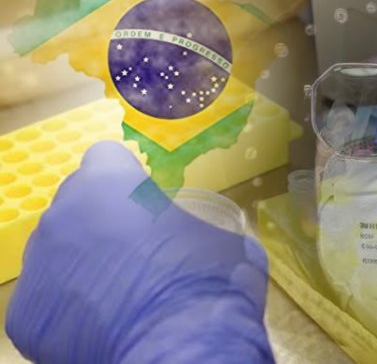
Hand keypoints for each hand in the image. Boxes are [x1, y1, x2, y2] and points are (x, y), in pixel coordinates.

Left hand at [5, 141, 273, 362]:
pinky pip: (48, 298)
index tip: (146, 202)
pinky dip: (70, 308)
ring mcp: (39, 264)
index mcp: (110, 183)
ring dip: (85, 263)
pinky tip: (104, 322)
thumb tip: (207, 241)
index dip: (127, 178)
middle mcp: (63, 215)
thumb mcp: (223, 242)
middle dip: (102, 221)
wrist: (182, 350)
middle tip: (137, 253)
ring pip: (58, 251)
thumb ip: (198, 228)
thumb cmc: (209, 282)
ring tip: (122, 294)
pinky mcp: (26, 312)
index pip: (106, 158)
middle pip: (77, 204)